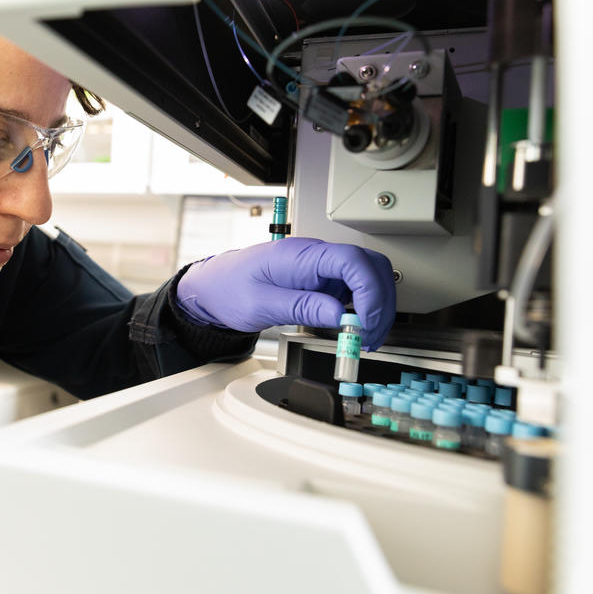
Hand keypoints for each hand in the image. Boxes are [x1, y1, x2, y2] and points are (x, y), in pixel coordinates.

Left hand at [175, 238, 395, 350]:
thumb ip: (302, 307)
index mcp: (300, 255)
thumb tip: (340, 315)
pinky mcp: (321, 281)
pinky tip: (355, 330)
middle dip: (380, 302)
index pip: (353, 261)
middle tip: (369, 336)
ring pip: (368, 277)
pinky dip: (363, 309)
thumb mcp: (261, 305)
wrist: (212, 288)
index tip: (364, 322)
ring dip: (375, 307)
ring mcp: (321, 268)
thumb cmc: (229, 289)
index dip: (369, 291)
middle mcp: (316, 257)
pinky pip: (354, 289)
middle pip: (370, 267)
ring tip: (365, 338)